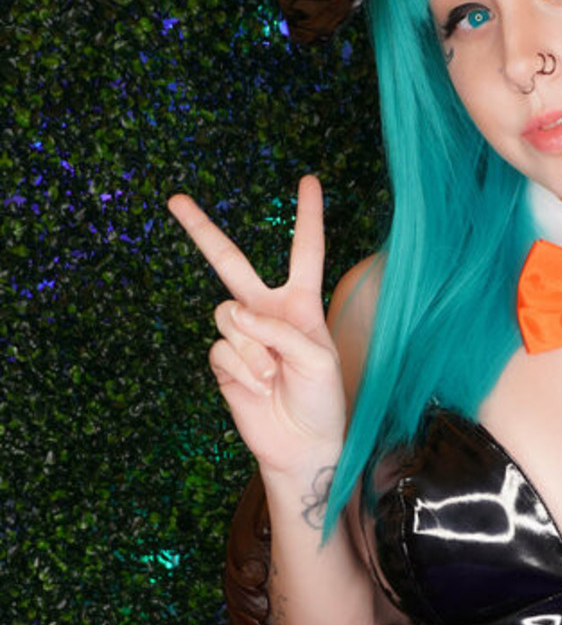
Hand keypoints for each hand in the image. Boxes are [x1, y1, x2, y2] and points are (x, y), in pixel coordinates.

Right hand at [167, 174, 346, 477]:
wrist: (302, 444)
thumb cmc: (322, 400)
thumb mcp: (319, 358)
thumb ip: (281, 328)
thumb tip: (236, 313)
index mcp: (302, 302)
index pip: (305, 251)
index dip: (307, 216)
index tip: (309, 180)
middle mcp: (267, 310)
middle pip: (229, 261)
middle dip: (201, 229)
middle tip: (175, 199)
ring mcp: (242, 334)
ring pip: (227, 314)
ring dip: (253, 348)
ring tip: (274, 376)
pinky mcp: (223, 361)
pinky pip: (222, 348)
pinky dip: (243, 369)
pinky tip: (259, 387)